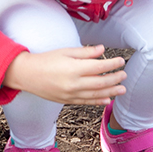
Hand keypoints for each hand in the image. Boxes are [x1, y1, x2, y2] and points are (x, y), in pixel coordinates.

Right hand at [4, 45, 126, 105]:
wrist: (27, 75)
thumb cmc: (46, 60)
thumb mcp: (65, 51)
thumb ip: (85, 52)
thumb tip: (102, 50)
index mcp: (74, 68)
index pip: (99, 66)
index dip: (113, 64)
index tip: (121, 61)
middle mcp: (74, 83)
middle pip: (101, 82)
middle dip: (115, 78)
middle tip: (124, 75)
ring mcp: (71, 94)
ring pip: (96, 94)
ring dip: (111, 92)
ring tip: (122, 89)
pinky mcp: (67, 101)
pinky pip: (86, 102)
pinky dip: (98, 101)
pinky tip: (107, 99)